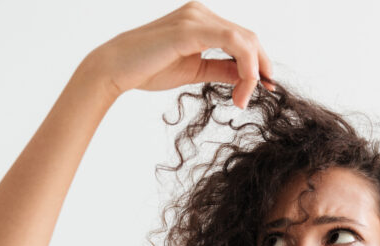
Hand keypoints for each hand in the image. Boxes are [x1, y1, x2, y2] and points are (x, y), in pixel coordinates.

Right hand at [88, 1, 274, 108]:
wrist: (115, 69)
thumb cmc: (147, 69)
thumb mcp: (195, 70)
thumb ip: (220, 68)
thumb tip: (245, 76)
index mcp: (201, 20)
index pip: (242, 38)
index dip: (259, 63)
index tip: (264, 88)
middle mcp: (201, 13)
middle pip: (248, 37)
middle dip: (260, 69)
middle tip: (255, 97)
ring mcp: (196, 17)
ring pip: (245, 40)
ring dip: (253, 72)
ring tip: (242, 98)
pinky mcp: (191, 29)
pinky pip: (233, 42)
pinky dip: (245, 66)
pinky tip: (243, 87)